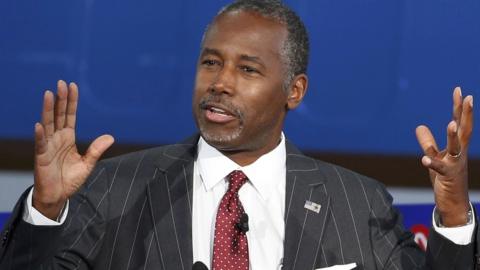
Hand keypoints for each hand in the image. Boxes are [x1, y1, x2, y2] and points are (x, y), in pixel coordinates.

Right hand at [33, 80, 113, 219]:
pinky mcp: (41, 157)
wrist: (57, 196)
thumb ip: (96, 150)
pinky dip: (39, 135)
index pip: (69, 115)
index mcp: (68, 138)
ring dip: (48, 110)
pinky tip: (39, 125)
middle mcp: (57, 138)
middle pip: (58, 115)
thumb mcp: (88, 164)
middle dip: (60, 99)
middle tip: (61, 83)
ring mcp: (48, 146)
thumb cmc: (70, 180)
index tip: (73, 86)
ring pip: (48, 124)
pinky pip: (40, 144)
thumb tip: (111, 137)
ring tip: (49, 94)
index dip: (71, 101)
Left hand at [416, 87, 473, 226]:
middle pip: (463, 130)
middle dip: (465, 114)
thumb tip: (420, 126)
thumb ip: (428, 142)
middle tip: (468, 97)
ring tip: (450, 122)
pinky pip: (439, 169)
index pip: (459, 122)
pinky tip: (424, 159)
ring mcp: (454, 164)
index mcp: (457, 146)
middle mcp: (459, 153)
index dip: (459, 107)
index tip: (460, 90)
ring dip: (452, 136)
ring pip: (456, 148)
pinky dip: (432, 163)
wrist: (453, 202)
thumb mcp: (435, 157)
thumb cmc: (445, 178)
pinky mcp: (447, 177)